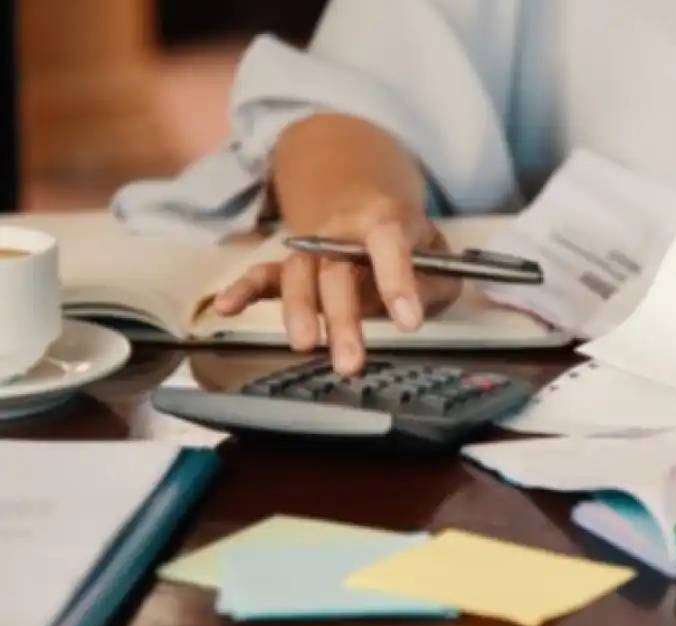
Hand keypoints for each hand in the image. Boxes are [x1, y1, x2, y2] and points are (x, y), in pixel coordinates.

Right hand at [212, 196, 461, 374]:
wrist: (369, 205)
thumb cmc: (410, 243)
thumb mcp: (441, 258)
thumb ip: (435, 282)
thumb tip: (415, 307)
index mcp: (385, 220)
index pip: (389, 242)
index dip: (398, 280)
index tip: (409, 323)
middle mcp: (342, 231)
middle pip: (336, 269)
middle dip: (343, 317)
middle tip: (351, 361)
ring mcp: (312, 247)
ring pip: (298, 274)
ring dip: (299, 311)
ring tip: (305, 346)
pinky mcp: (291, 266)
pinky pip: (263, 274)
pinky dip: (243, 289)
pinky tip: (225, 307)